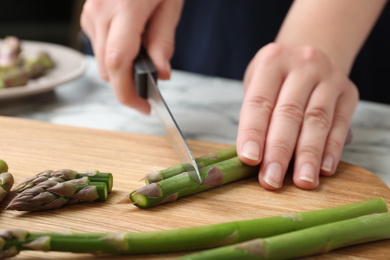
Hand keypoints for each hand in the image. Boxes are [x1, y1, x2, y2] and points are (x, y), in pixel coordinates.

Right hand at [80, 0, 182, 112]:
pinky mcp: (88, 14)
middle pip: (108, 69)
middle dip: (129, 83)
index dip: (128, 93)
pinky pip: (100, 46)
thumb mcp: (171, 5)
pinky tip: (132, 40)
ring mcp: (90, 13)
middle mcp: (100, 13)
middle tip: (152, 80)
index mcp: (125, 10)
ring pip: (103, 61)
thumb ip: (164, 41)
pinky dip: (117, 54)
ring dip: (124, 68)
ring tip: (145, 50)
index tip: (144, 106)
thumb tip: (161, 73)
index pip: (117, 63)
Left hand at [237, 43, 358, 189]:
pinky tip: (325, 169)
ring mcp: (329, 77)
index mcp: (272, 61)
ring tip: (303, 181)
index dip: (253, 132)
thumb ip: (256, 114)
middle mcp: (303, 66)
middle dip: (279, 151)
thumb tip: (255, 158)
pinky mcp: (349, 92)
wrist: (314, 49)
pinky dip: (332, 149)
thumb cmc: (278, 75)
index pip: (259, 102)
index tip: (250, 159)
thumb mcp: (257, 81)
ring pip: (317, 121)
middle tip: (272, 180)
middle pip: (289, 114)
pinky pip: (341, 123)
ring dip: (308, 155)